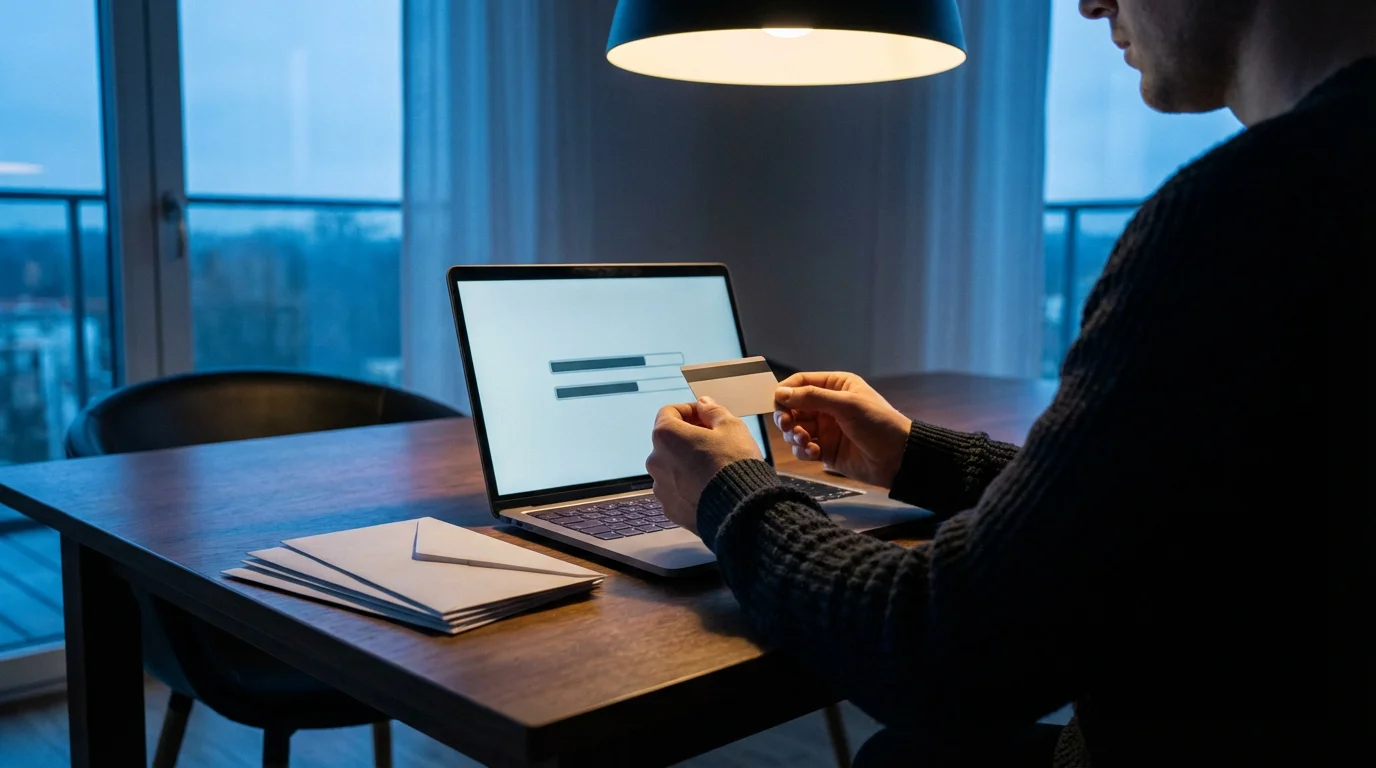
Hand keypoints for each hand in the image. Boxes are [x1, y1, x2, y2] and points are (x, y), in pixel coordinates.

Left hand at [646, 397, 763, 535]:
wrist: (741, 509)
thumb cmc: (735, 464)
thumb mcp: (731, 427)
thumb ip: (713, 411)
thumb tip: (703, 404)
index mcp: (666, 436)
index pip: (669, 412)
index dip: (689, 410)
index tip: (705, 416)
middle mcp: (656, 461)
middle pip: (668, 441)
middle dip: (688, 436)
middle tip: (714, 440)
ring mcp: (660, 487)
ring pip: (671, 467)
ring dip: (686, 462)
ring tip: (713, 467)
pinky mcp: (670, 508)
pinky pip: (676, 490)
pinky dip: (688, 485)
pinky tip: (709, 487)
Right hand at [774, 372, 912, 487]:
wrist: (899, 459)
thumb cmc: (879, 424)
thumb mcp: (847, 405)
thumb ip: (812, 397)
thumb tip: (780, 393)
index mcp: (835, 386)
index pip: (801, 382)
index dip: (785, 391)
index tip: (777, 403)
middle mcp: (827, 405)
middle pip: (792, 407)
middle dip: (786, 416)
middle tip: (788, 425)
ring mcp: (825, 428)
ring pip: (794, 428)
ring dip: (794, 435)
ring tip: (806, 441)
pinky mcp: (825, 450)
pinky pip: (803, 448)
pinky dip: (803, 450)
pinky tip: (814, 453)